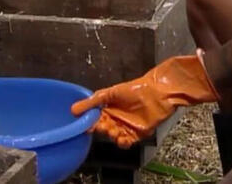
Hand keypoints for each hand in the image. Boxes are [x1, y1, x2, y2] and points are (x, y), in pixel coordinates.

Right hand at [71, 53, 218, 147]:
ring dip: (112, 136)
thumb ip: (93, 101)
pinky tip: (123, 138)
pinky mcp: (138, 133)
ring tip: (114, 130)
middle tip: (104, 126)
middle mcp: (116, 118)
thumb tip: (72, 109)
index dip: (90, 124)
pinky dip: (123, 143)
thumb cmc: (135, 88)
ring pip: (114, 137)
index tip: (87, 125)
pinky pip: (126, 142)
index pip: (95, 120)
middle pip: (104, 129)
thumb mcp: (111, 92)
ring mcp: (127, 126)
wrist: (158, 92)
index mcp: (108, 108)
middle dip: (102, 130)